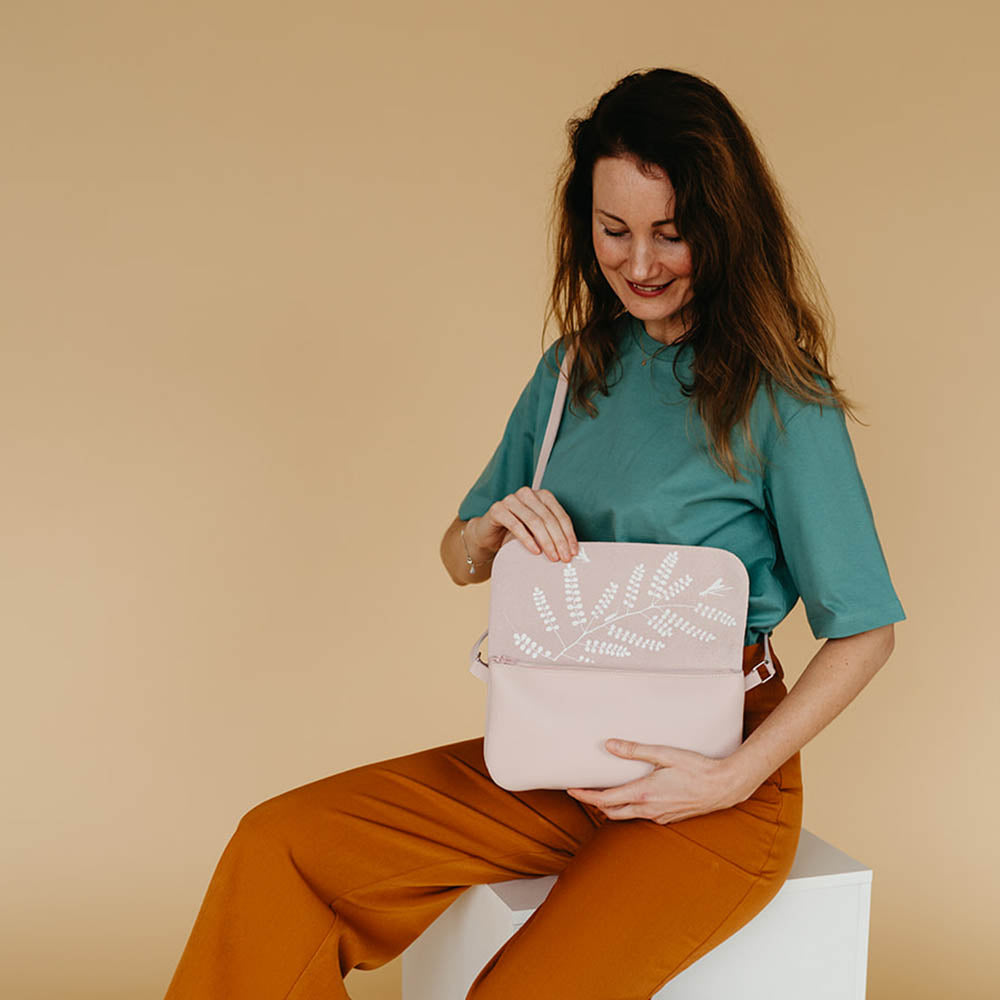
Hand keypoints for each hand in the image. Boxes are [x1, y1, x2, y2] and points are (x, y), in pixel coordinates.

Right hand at [467, 486, 578, 563]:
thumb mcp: (537, 532)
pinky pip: (516, 525)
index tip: (573, 551)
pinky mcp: (497, 509)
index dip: (568, 534)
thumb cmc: (515, 533)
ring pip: (534, 521)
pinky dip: (527, 539)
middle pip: (548, 518)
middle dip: (559, 540)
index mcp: (541, 496)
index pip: (559, 514)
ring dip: (546, 541)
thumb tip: (570, 549)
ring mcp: (511, 500)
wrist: (488, 535)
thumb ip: (551, 533)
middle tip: (564, 557)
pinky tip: (535, 551)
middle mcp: (527, 494)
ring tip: (552, 557)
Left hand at [566, 740, 749, 823]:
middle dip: (594, 804)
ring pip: (627, 816)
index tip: (571, 789)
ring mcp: (659, 817)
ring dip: (612, 807)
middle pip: (611, 812)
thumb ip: (635, 750)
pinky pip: (642, 817)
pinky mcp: (669, 818)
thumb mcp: (664, 754)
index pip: (604, 800)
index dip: (585, 796)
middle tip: (581, 791)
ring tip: (602, 793)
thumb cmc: (697, 768)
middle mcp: (648, 810)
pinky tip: (632, 797)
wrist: (725, 787)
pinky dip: (630, 809)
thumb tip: (609, 745)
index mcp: (643, 794)